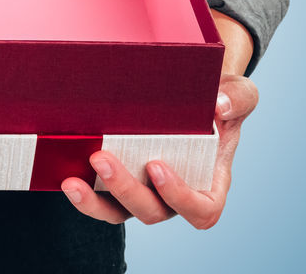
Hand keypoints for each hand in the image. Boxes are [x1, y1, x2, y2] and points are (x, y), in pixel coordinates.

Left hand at [60, 10, 257, 229]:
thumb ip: (238, 99)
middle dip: (126, 190)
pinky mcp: (119, 183)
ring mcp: (145, 192)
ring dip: (95, 202)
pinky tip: (66, 176)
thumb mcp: (239, 93)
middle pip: (153, 212)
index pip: (201, 210)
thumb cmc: (219, 98)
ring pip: (120, 213)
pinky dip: (83, 194)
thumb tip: (218, 107)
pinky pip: (101, 200)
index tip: (156, 166)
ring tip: (72, 181)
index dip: (179, 197)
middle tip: (102, 158)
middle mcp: (175, 195)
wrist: (191, 91)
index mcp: (210, 182)